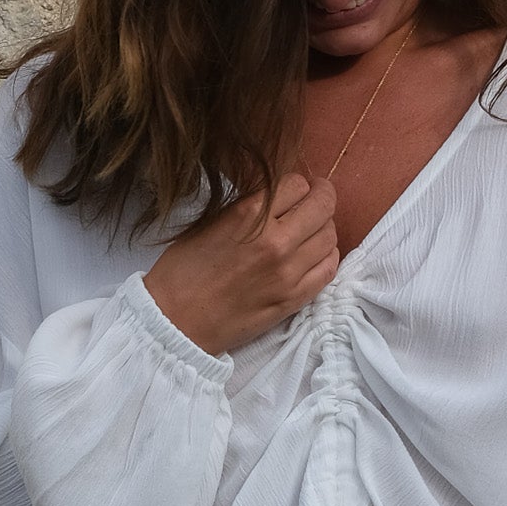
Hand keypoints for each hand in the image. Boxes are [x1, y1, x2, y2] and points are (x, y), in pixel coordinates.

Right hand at [142, 172, 339, 357]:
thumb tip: (277, 196)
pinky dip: (327, 255)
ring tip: (311, 229)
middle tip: (315, 199)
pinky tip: (315, 254)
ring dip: (324, 226)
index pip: (297, 184)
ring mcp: (289, 272)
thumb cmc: (182, 271)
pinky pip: (330, 268)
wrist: (176, 321)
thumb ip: (247, 206)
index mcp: (250, 215)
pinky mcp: (295, 299)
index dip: (297, 184)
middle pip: (323, 205)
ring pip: (330, 236)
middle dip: (321, 196)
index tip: (294, 190)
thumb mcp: (209, 222)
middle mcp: (276, 241)